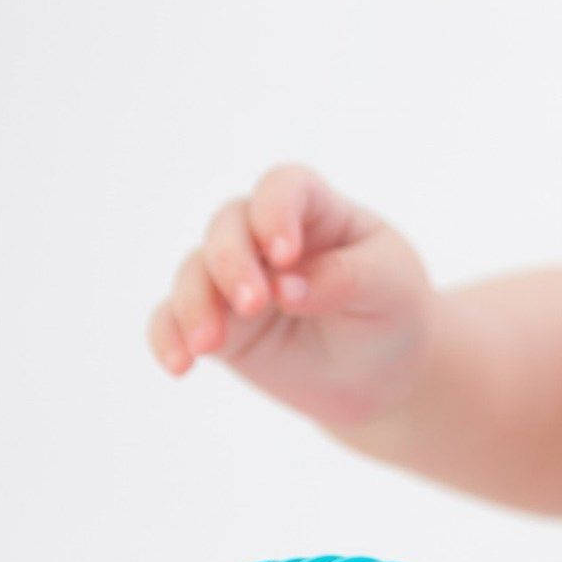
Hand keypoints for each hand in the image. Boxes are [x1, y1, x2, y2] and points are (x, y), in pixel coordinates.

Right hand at [147, 161, 437, 428]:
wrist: (383, 374)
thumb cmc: (393, 312)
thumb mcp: (391, 289)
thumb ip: (343, 279)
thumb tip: (287, 288)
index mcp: (317, 211)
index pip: (284, 187)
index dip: (276, 211)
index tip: (286, 254)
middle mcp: (266, 236)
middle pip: (228, 225)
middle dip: (232, 262)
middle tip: (255, 303)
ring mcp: (236, 279)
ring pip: (194, 271)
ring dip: (195, 303)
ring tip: (209, 344)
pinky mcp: (216, 323)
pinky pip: (173, 320)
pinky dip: (168, 337)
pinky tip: (179, 364)